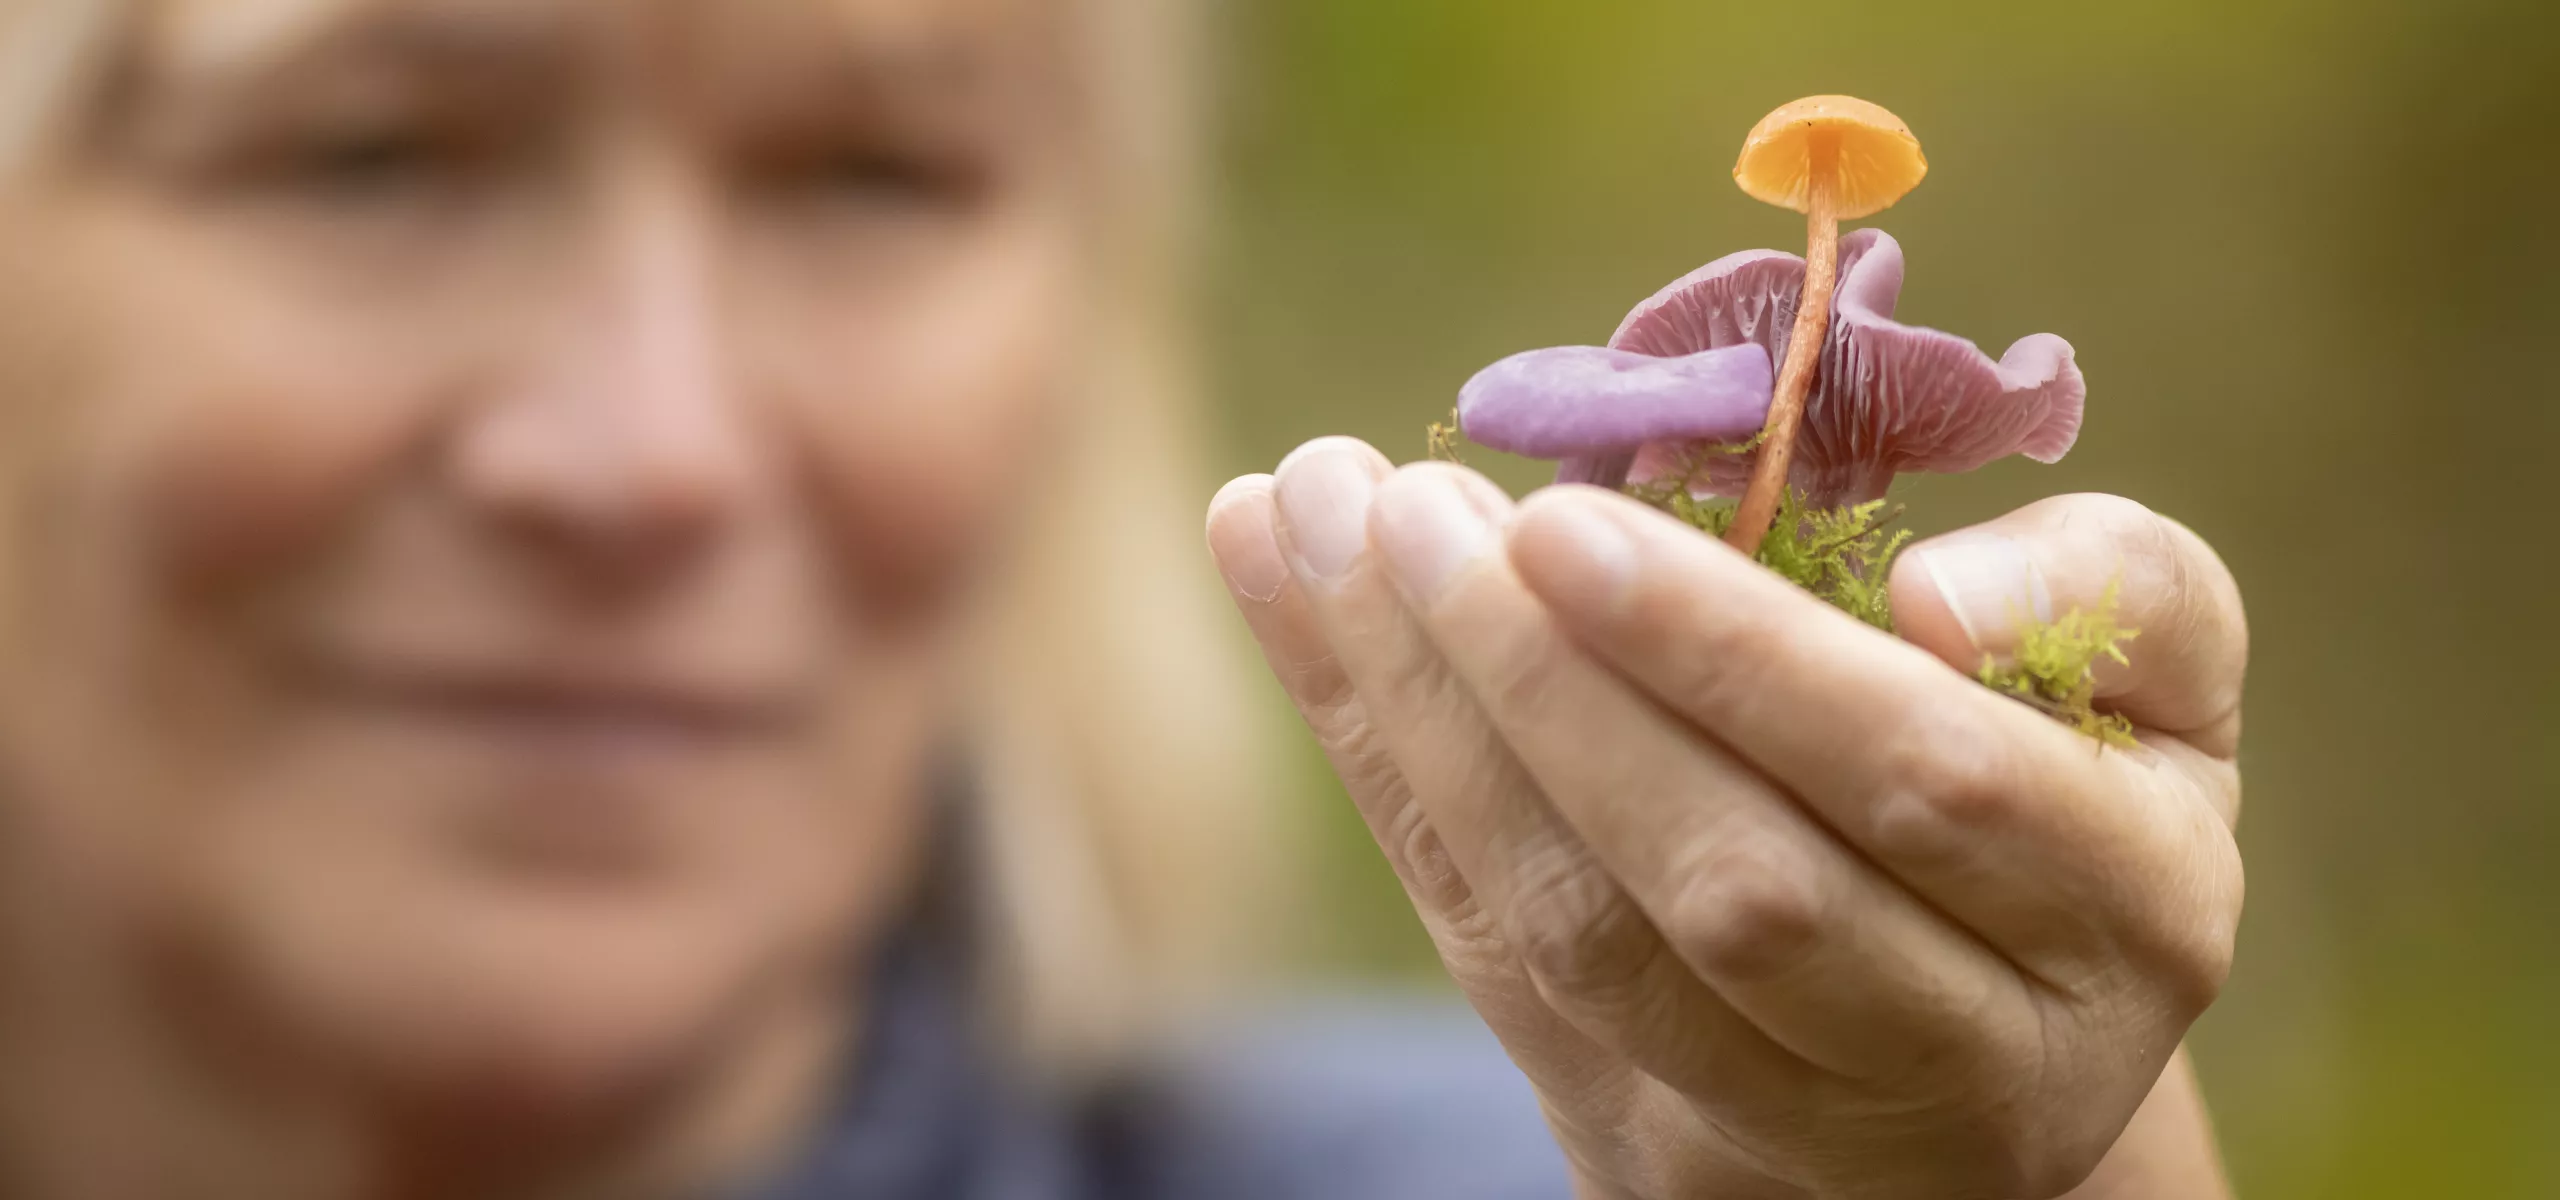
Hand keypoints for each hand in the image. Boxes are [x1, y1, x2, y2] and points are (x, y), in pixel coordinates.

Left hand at [1206, 438, 2244, 1199]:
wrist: (1989, 1019)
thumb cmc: (2074, 771)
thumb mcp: (2156, 666)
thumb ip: (2110, 588)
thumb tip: (1931, 599)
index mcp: (2123, 911)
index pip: (1921, 783)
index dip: (1736, 660)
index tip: (1562, 520)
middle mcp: (1974, 1055)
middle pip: (1733, 889)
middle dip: (1549, 690)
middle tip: (1410, 508)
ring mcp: (1794, 1114)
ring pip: (1585, 938)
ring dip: (1430, 721)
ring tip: (1321, 522)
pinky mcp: (1640, 1110)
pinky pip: (1489, 937)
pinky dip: (1382, 754)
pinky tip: (1291, 582)